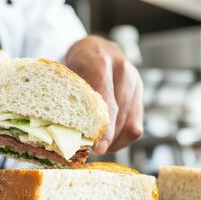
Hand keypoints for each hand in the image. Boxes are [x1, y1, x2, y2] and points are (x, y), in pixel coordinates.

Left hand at [65, 35, 143, 153]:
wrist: (94, 48)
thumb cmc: (75, 63)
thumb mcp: (65, 73)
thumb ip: (67, 97)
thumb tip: (59, 131)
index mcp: (99, 61)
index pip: (105, 99)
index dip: (103, 127)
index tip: (97, 147)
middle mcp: (123, 70)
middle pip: (119, 115)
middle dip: (106, 138)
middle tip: (90, 151)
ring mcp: (135, 82)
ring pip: (130, 123)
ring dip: (114, 141)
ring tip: (98, 148)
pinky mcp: (140, 94)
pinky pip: (136, 125)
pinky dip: (122, 139)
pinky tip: (108, 142)